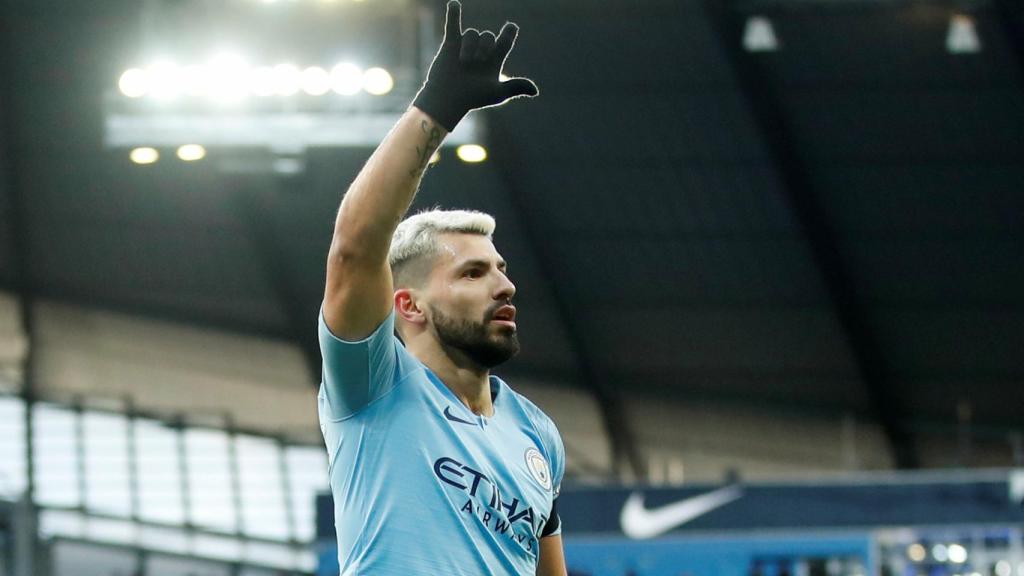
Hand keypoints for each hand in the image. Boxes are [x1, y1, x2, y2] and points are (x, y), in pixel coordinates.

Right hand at [413, 0, 538, 131]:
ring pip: (472, 33)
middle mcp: (480, 52)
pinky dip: (453, 14)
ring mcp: (465, 47)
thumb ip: (515, 87)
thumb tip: (535, 91)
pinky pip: (452, 25)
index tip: (511, 27)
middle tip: (478, 60)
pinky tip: (454, 4)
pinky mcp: (450, 44)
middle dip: (485, 46)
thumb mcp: (496, 93)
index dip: (509, 33)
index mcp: (494, 61)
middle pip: (488, 36)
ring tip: (464, 62)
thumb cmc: (472, 98)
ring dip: (469, 46)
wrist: (447, 98)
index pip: (505, 42)